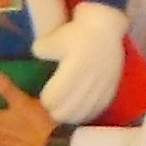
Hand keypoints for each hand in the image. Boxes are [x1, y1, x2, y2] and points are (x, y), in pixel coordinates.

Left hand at [36, 6, 124, 129]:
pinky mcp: (111, 90)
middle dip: (56, 112)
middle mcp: (90, 80)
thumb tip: (34, 57)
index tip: (43, 98)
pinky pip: (97, 110)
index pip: (55, 97)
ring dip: (70, 116)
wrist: (105, 29)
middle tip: (50, 108)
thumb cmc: (77, 33)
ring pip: (82, 113)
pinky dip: (85, 114)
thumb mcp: (55, 38)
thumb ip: (41, 50)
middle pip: (68, 110)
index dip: (46, 101)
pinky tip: (78, 112)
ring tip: (62, 112)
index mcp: (75, 68)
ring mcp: (102, 87)